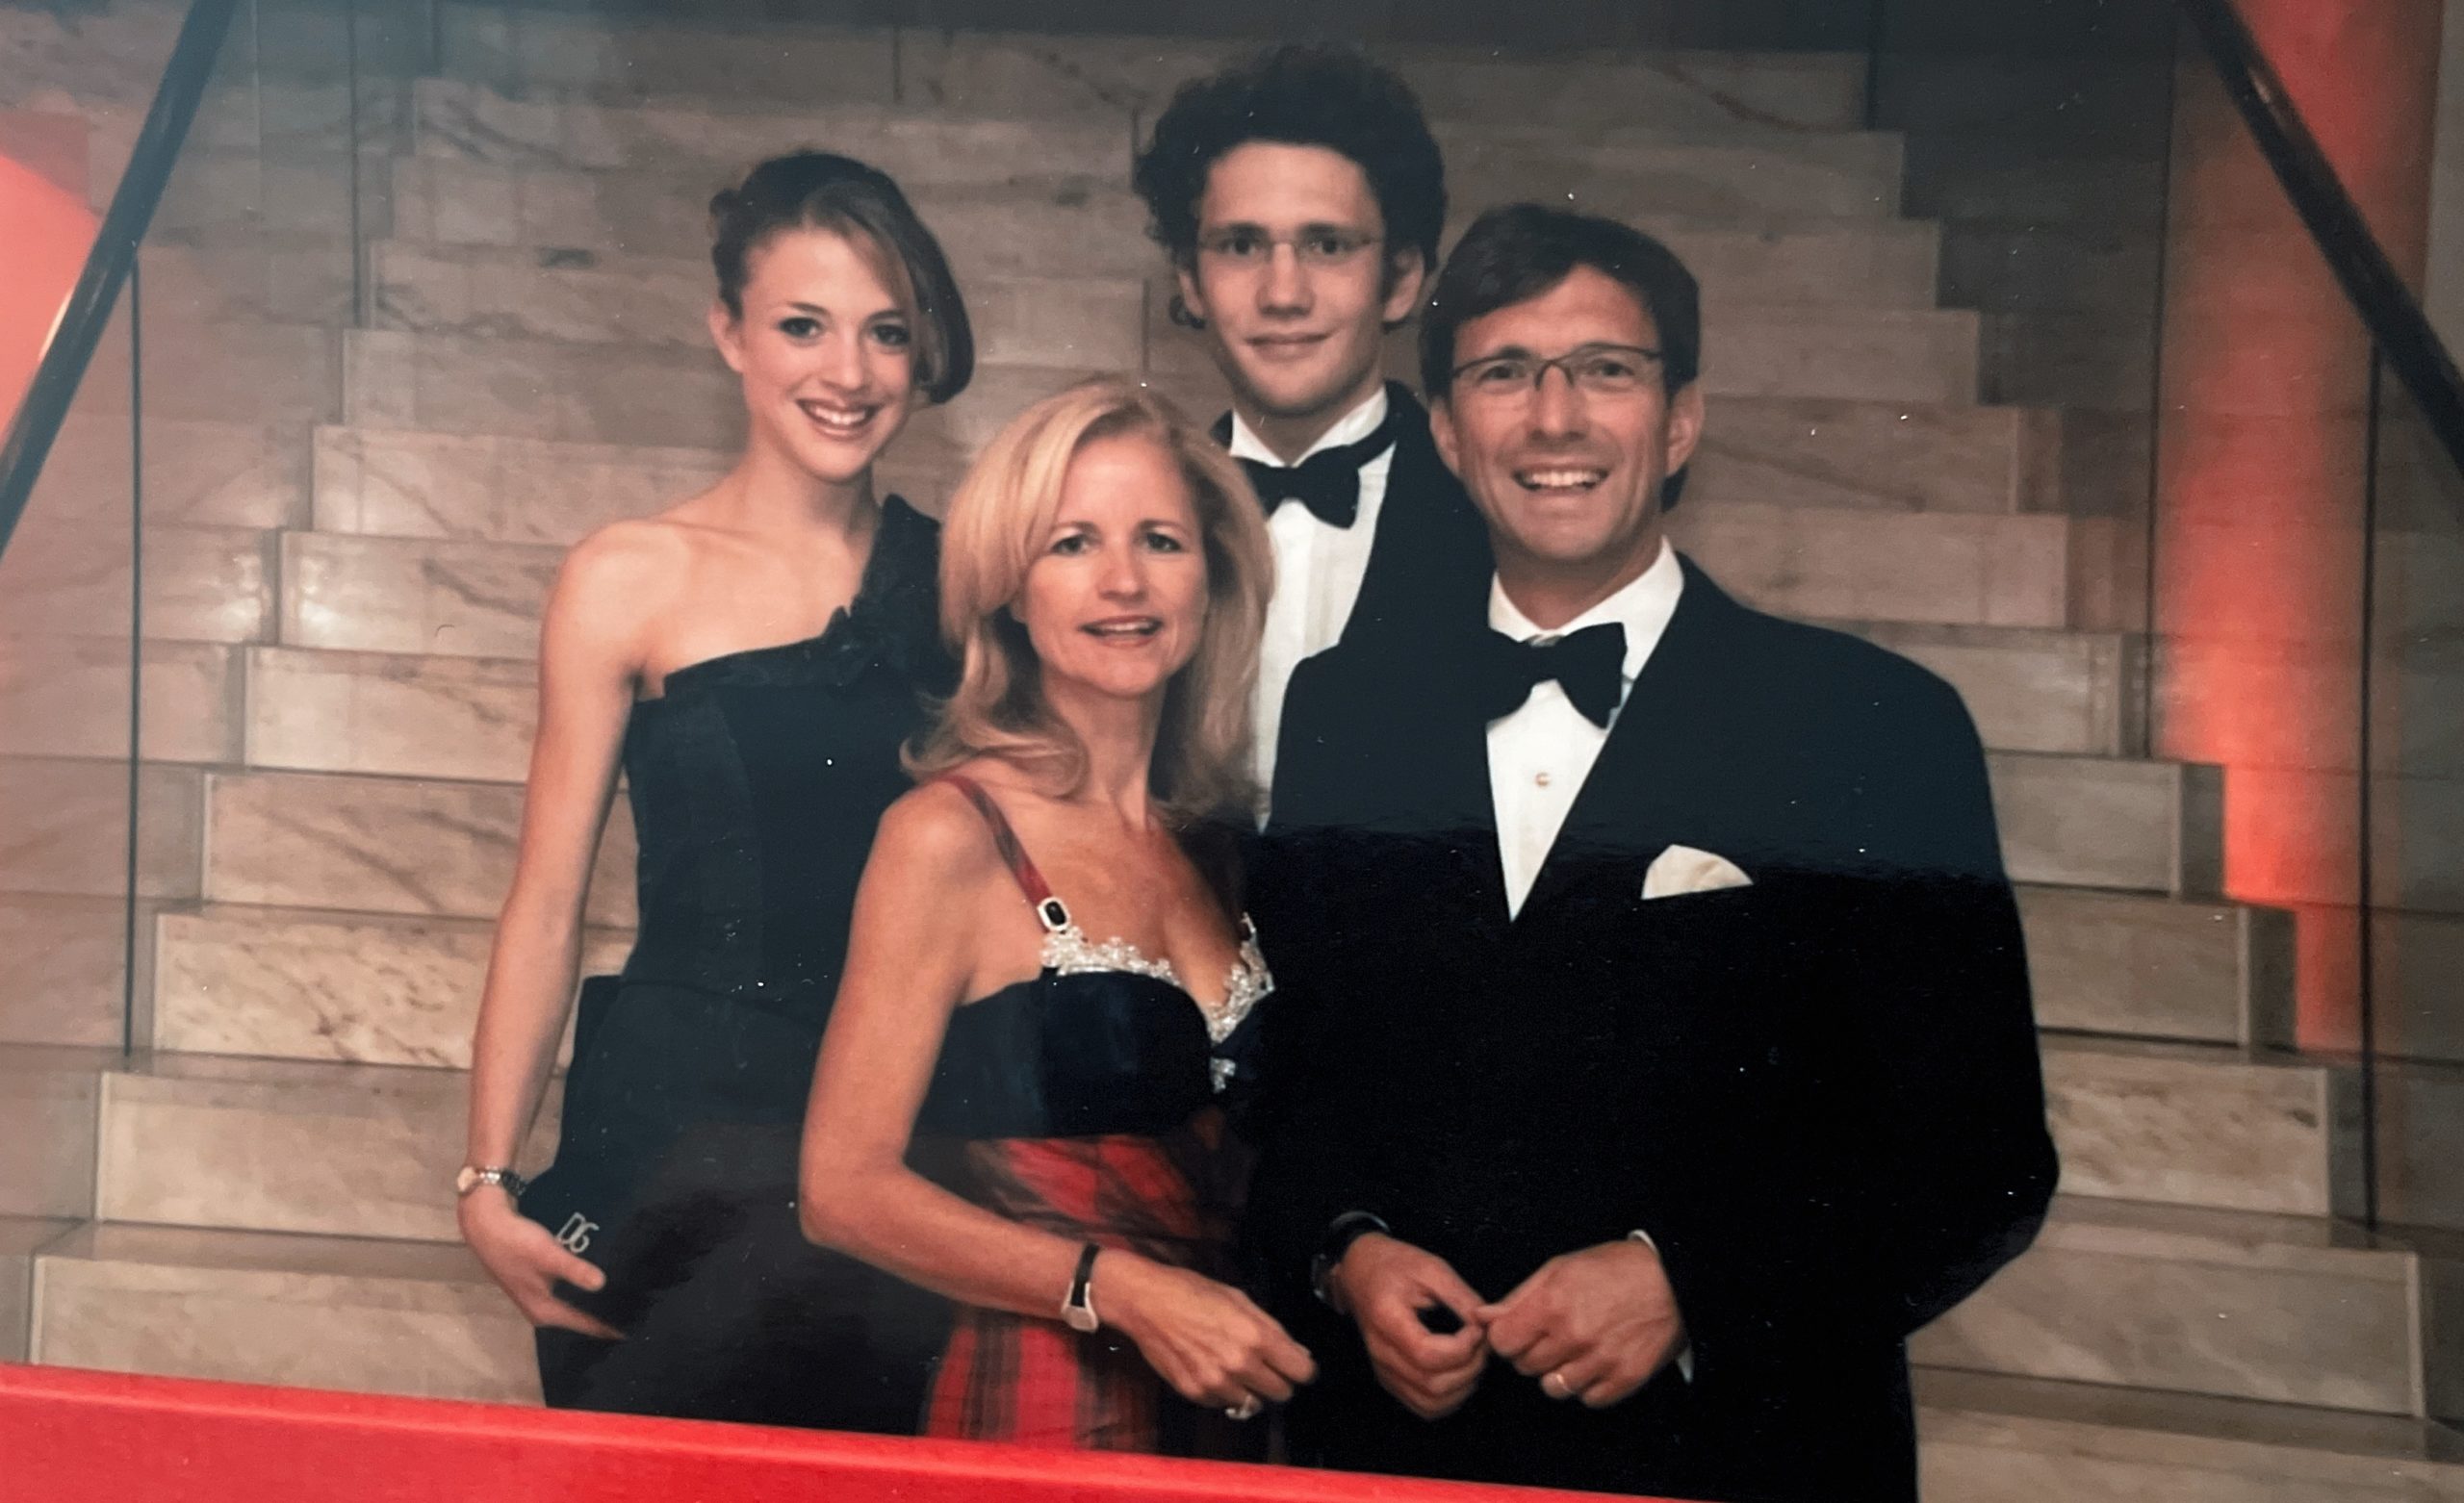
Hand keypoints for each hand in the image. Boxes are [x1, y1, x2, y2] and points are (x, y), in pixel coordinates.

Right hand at [458, 1188, 622, 1339]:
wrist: (485, 1224)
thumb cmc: (516, 1243)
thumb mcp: (548, 1256)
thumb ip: (575, 1271)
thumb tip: (602, 1284)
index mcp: (544, 1311)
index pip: (584, 1325)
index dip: (607, 1327)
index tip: (633, 1329)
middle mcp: (541, 1309)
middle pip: (579, 1317)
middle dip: (604, 1313)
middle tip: (636, 1308)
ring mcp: (537, 1295)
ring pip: (573, 1303)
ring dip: (593, 1300)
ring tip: (625, 1293)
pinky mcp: (537, 1280)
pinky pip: (567, 1290)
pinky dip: (582, 1287)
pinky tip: (599, 1276)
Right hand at [1103, 1253, 1315, 1412]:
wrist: (1145, 1302)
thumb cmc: (1193, 1292)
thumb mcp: (1239, 1299)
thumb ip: (1271, 1328)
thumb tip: (1299, 1354)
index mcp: (1255, 1336)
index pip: (1301, 1372)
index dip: (1303, 1369)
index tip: (1298, 1366)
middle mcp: (1238, 1364)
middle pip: (1282, 1393)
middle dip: (1279, 1381)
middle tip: (1267, 1367)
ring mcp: (1215, 1382)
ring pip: (1253, 1404)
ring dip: (1251, 1389)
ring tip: (1235, 1367)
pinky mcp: (1194, 1393)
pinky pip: (1223, 1403)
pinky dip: (1224, 1392)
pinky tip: (1213, 1369)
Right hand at [1329, 1233, 1488, 1419]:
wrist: (1359, 1272)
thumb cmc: (1393, 1265)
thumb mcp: (1431, 1267)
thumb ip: (1461, 1297)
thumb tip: (1487, 1324)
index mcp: (1387, 1319)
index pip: (1427, 1354)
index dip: (1463, 1348)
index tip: (1477, 1329)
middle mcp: (1381, 1353)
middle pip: (1432, 1385)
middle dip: (1470, 1368)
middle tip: (1481, 1343)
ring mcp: (1384, 1371)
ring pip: (1431, 1403)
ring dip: (1463, 1387)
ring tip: (1473, 1357)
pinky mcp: (1390, 1380)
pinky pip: (1424, 1406)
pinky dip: (1450, 1398)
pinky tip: (1460, 1372)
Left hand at [1478, 1239, 1683, 1409]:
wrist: (1673, 1282)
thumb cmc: (1615, 1269)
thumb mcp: (1560, 1268)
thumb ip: (1518, 1296)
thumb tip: (1483, 1317)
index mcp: (1553, 1305)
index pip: (1502, 1342)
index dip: (1506, 1336)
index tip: (1517, 1330)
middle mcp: (1573, 1337)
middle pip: (1524, 1366)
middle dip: (1531, 1351)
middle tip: (1551, 1333)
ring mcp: (1600, 1362)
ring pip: (1552, 1388)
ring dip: (1557, 1371)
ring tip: (1574, 1348)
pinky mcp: (1624, 1380)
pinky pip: (1586, 1399)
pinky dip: (1587, 1384)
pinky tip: (1596, 1360)